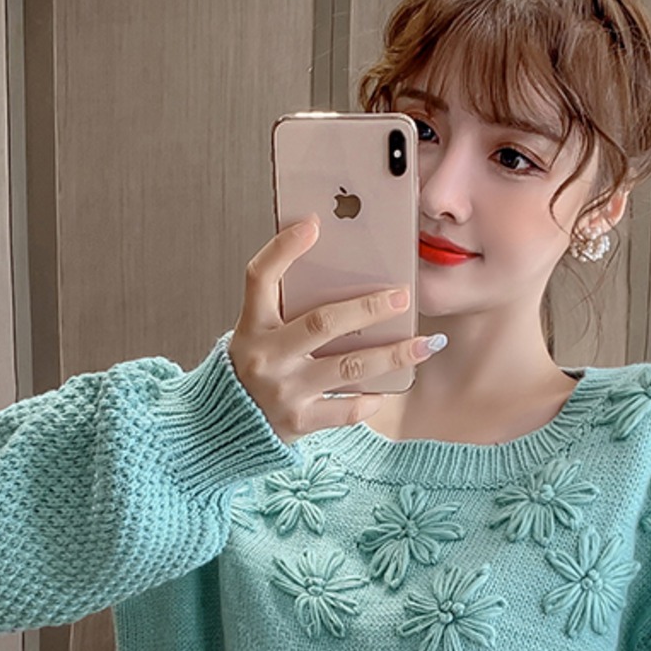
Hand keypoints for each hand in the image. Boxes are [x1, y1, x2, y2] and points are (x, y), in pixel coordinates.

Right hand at [228, 214, 438, 444]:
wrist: (225, 427)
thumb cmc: (253, 369)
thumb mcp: (257, 332)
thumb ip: (286, 306)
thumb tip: (339, 271)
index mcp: (251, 326)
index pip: (260, 277)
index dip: (284, 248)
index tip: (313, 223)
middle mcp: (265, 357)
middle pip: (322, 323)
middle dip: (369, 307)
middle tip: (403, 295)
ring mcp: (283, 391)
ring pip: (348, 368)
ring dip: (392, 354)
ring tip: (425, 344)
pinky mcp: (299, 422)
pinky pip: (347, 409)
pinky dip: (372, 397)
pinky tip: (391, 385)